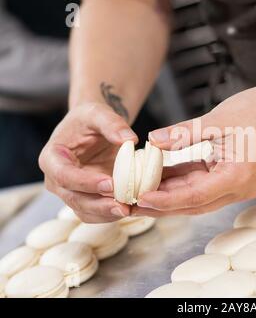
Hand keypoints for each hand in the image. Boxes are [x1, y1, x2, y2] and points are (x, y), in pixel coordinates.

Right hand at [39, 103, 137, 222]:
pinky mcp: (85, 199)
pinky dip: (111, 215)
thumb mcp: (98, 113)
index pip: (63, 175)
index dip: (85, 182)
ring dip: (106, 214)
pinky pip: (96, 214)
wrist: (92, 129)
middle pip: (73, 199)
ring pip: (84, 211)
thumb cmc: (90, 119)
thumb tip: (130, 139)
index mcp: (52, 157)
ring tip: (129, 210)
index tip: (110, 183)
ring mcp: (70, 192)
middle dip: (99, 205)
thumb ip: (112, 123)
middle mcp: (57, 179)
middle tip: (123, 206)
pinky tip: (130, 209)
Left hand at [134, 82, 255, 215]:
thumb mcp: (217, 120)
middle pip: (193, 202)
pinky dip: (180, 180)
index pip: (195, 196)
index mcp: (237, 177)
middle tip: (130, 203)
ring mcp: (235, 184)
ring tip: (138, 191)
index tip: (140, 198)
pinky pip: (201, 182)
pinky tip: (158, 175)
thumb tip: (153, 141)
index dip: (165, 199)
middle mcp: (238, 188)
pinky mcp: (230, 176)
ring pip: (195, 195)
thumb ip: (183, 134)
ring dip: (168, 193)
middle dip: (161, 204)